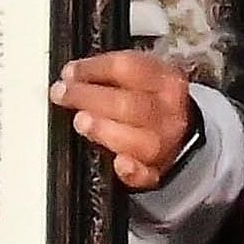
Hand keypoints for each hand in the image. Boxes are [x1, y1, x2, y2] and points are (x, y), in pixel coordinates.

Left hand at [52, 49, 194, 188]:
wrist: (181, 124)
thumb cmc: (151, 95)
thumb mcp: (139, 72)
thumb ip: (107, 72)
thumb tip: (71, 75)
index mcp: (164, 78)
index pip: (126, 68)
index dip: (92, 69)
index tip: (69, 73)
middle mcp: (168, 110)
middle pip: (127, 104)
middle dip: (88, 98)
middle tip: (63, 94)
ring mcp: (166, 142)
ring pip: (137, 140)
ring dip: (104, 130)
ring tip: (81, 121)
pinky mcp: (158, 170)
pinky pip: (147, 174)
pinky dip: (132, 171)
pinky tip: (118, 163)